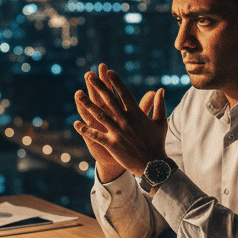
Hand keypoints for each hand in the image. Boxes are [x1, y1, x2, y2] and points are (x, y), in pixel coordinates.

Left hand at [74, 64, 167, 179]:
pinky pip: (96, 135)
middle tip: (89, 75)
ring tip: (78, 93)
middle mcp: (125, 120)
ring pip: (99, 115)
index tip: (108, 71)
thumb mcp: (161, 122)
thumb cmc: (157, 143)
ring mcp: (117, 132)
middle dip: (98, 86)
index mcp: (136, 113)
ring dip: (87, 104)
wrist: (154, 165)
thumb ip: (159, 105)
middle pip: (109, 100)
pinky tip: (76, 124)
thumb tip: (161, 90)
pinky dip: (85, 130)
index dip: (116, 82)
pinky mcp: (112, 144)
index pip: (124, 93)